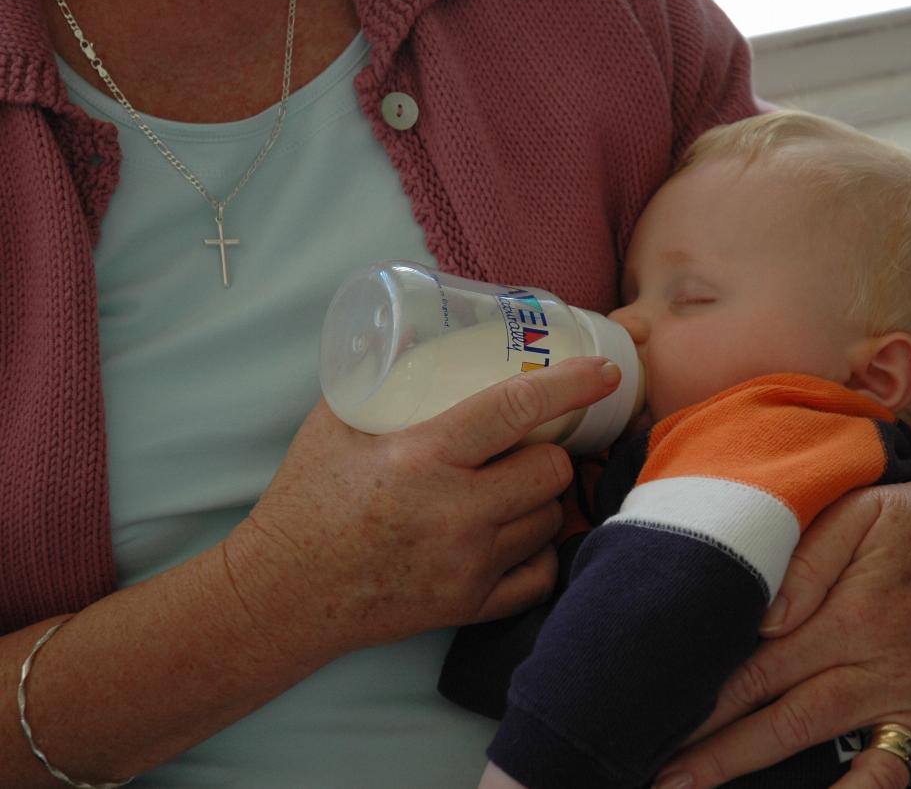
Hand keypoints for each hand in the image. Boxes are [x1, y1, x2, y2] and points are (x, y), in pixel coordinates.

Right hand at [221, 357, 622, 664]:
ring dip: (541, 498)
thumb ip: (380, 375)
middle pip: (550, 469)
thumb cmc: (306, 501)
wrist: (282, 596)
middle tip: (527, 444)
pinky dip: (536, 552)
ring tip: (512, 487)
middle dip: (548, 450)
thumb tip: (420, 327)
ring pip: (550, 519)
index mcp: (422, 458)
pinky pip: (541, 575)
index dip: (570, 384)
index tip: (603, 373)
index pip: (516, 409)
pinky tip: (515, 535)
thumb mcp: (334, 422)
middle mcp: (455, 513)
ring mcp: (467, 565)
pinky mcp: (470, 606)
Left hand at [655, 414, 910, 788]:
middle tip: (668, 784)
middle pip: (791, 726)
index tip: (664, 730)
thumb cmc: (910, 518)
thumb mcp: (858, 512)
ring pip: (860, 771)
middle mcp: (887, 670)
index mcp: (855, 618)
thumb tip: (763, 620)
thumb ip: (806, 562)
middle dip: (724, 759)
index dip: (709, 705)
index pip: (763, 671)